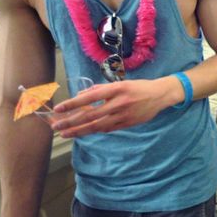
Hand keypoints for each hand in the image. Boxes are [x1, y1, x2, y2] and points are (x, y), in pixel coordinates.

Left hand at [51, 78, 173, 136]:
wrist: (160, 95)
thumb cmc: (138, 87)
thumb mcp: (120, 83)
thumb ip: (101, 89)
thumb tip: (82, 95)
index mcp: (116, 89)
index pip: (89, 97)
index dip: (73, 104)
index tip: (58, 108)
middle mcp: (118, 103)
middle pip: (90, 115)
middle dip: (71, 121)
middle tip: (56, 126)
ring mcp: (123, 115)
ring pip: (97, 125)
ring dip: (79, 130)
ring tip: (65, 133)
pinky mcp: (127, 124)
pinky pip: (107, 129)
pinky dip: (95, 130)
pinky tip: (84, 132)